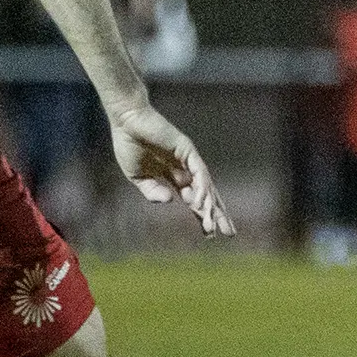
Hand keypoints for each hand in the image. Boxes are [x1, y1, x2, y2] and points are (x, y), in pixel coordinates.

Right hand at [108, 106, 235, 236]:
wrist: (127, 122)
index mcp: (176, 177)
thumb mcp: (138, 177)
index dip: (203, 215)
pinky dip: (199, 188)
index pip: (195, 200)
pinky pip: (197, 172)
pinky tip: (198, 203)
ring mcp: (189, 160)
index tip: (209, 233)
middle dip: (217, 214)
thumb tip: (168, 202)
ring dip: (209, 207)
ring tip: (212, 225)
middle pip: (207, 195)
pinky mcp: (187, 150)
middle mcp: (187, 170)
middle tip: (229, 233)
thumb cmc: (130, 146)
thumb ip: (151, 191)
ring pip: (205, 187)